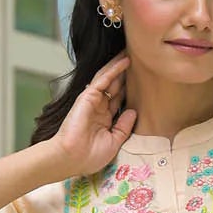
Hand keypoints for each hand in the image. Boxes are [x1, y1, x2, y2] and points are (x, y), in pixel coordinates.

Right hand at [51, 55, 136, 176]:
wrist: (71, 158)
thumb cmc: (88, 157)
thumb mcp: (114, 143)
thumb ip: (124, 127)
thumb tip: (133, 111)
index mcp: (104, 120)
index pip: (119, 101)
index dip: (129, 90)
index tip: (142, 80)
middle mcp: (99, 109)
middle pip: (115, 87)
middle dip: (125, 74)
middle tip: (138, 60)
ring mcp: (93, 102)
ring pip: (109, 79)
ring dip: (119, 66)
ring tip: (130, 54)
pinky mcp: (87, 97)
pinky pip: (103, 80)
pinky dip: (114, 70)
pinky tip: (124, 61)